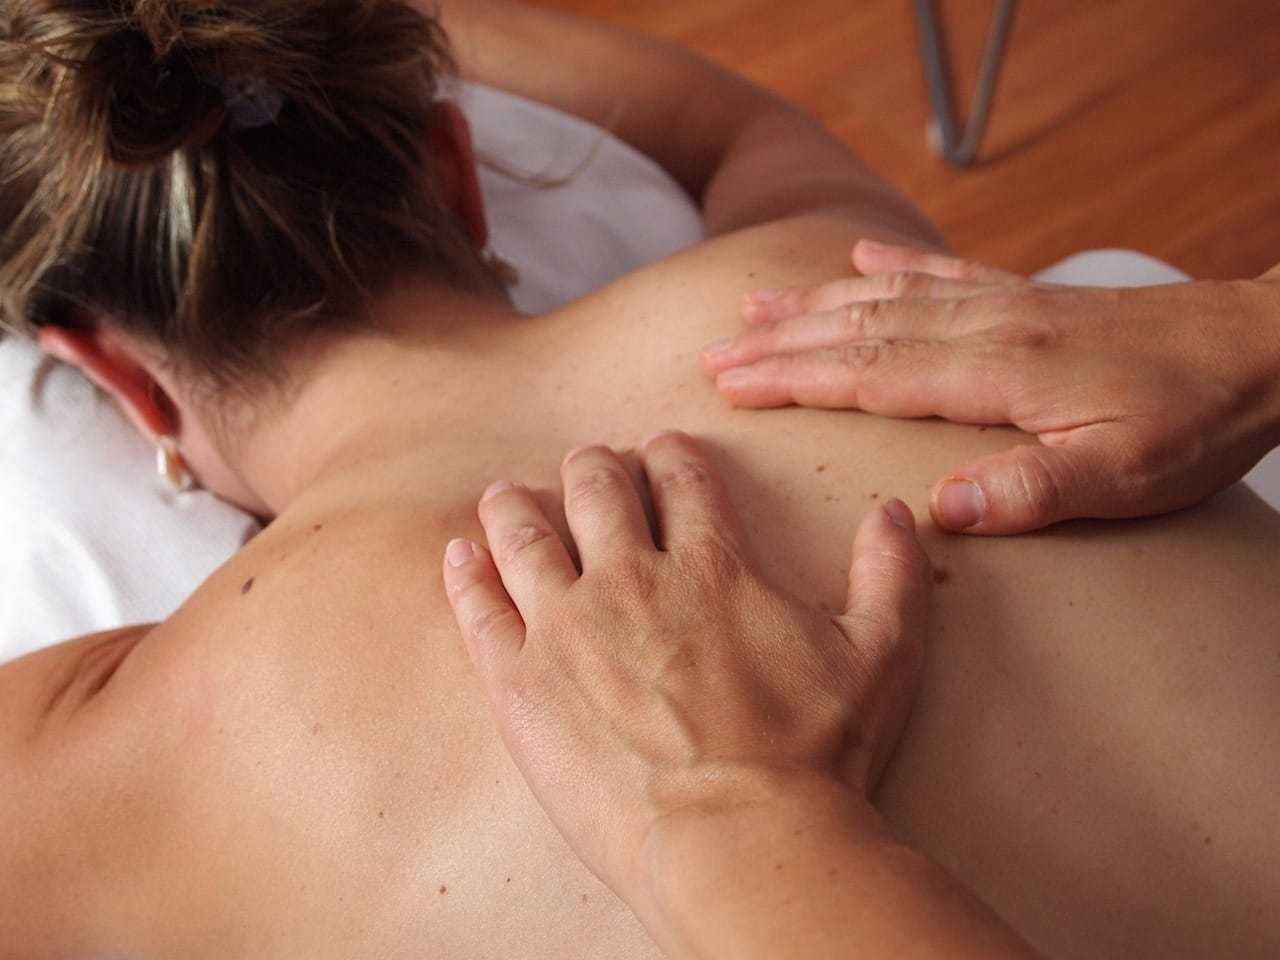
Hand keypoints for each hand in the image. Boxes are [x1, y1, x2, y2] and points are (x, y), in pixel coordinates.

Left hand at [442, 431, 929, 906]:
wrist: (740, 840)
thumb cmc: (815, 754)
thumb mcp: (882, 656)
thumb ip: (891, 575)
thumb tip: (897, 512)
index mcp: (710, 564)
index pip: (680, 478)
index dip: (670, 455)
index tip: (660, 451)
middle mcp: (631, 578)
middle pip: (595, 488)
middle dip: (594, 468)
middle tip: (590, 470)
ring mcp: (567, 626)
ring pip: (524, 531)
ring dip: (517, 504)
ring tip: (510, 495)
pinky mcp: (520, 681)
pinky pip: (479, 606)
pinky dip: (467, 571)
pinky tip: (462, 552)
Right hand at [702, 240, 1279, 534]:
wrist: (1267, 347)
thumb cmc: (1197, 416)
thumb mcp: (1127, 472)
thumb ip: (1032, 487)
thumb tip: (936, 509)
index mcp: (997, 372)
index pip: (870, 374)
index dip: (794, 377)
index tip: (731, 382)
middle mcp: (986, 327)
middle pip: (860, 329)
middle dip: (781, 341)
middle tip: (715, 353)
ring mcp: (1004, 305)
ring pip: (887, 298)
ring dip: (815, 303)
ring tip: (754, 305)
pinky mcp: (1026, 299)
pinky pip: (942, 273)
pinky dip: (891, 266)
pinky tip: (858, 258)